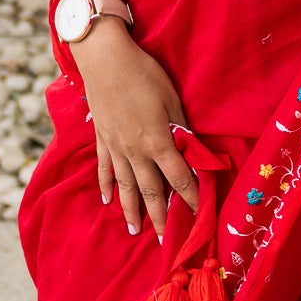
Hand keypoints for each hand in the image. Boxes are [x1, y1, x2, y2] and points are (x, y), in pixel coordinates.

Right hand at [71, 21, 198, 240]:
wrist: (105, 60)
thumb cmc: (144, 75)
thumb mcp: (171, 99)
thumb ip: (182, 129)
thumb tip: (192, 151)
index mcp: (158, 142)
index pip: (179, 178)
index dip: (191, 198)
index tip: (198, 215)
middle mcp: (135, 152)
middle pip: (150, 191)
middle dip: (160, 216)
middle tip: (164, 240)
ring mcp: (115, 147)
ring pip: (125, 187)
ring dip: (132, 210)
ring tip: (136, 231)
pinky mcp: (101, 139)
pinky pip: (105, 169)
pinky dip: (106, 186)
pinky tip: (107, 200)